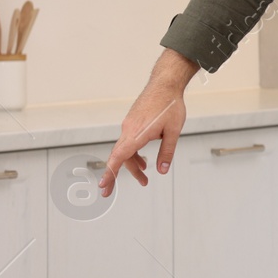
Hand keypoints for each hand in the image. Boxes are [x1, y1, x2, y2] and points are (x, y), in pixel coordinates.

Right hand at [100, 49, 195, 196]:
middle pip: (120, 157)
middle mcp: (128, 130)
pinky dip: (134, 153)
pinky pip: (129, 142)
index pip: (119, 157)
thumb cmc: (170, 105)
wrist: (165, 84)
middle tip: (111, 192)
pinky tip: (144, 161)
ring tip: (145, 176)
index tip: (103, 186)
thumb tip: (162, 170)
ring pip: (126, 150)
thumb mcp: (174, 131)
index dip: (110, 172)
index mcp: (136, 133)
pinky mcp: (132, 122)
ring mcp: (129, 126)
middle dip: (117, 175)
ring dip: (133, 164)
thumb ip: (167, 152)